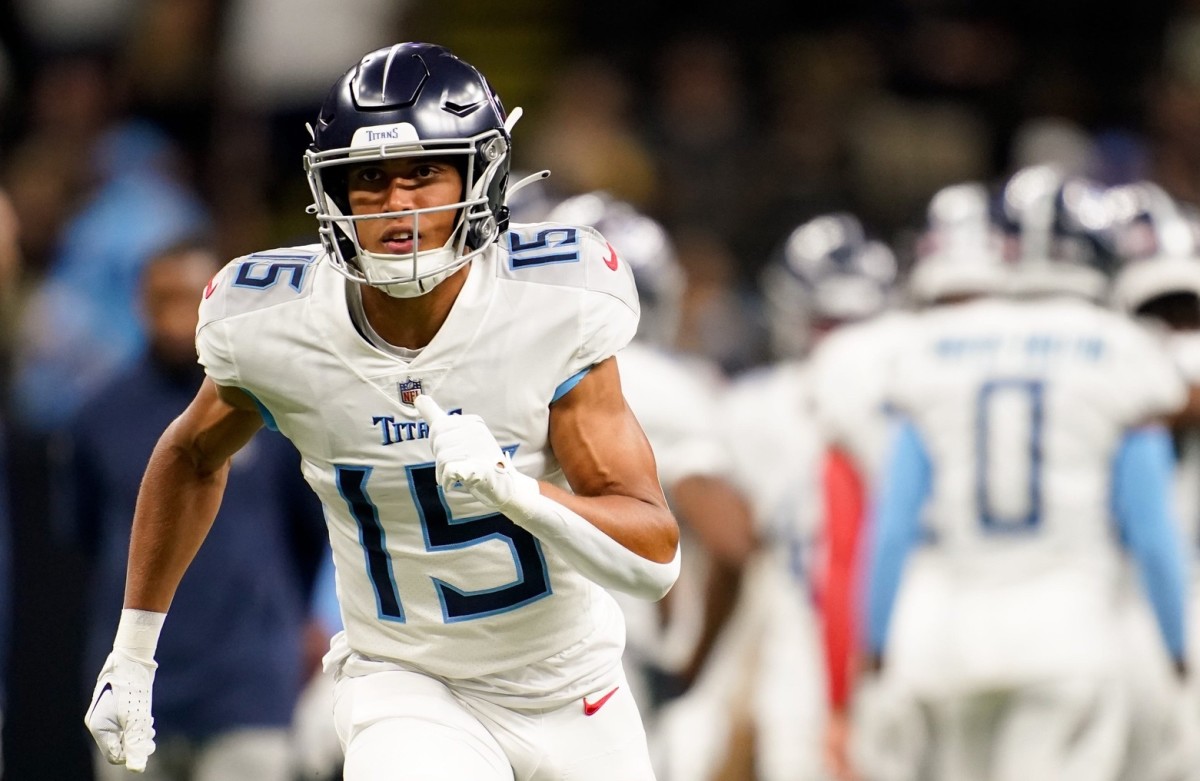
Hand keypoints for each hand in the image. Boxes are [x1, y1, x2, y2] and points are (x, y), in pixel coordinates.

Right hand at [85, 651, 156, 771]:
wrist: (133, 659)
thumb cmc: (133, 688)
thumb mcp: (136, 719)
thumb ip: (136, 744)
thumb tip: (137, 768)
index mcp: (98, 727)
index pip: (114, 754)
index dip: (132, 754)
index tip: (150, 746)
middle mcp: (98, 722)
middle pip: (118, 745)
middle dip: (136, 742)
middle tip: (151, 735)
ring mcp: (105, 714)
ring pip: (122, 734)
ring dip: (138, 733)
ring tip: (149, 726)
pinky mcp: (114, 707)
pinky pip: (123, 724)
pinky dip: (135, 724)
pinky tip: (146, 718)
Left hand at [414, 394, 538, 512]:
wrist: (503, 486)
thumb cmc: (477, 460)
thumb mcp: (458, 434)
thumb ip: (436, 416)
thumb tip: (418, 397)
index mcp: (473, 422)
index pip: (438, 427)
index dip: (437, 444)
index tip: (450, 452)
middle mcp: (478, 432)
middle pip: (438, 443)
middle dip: (439, 459)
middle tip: (453, 466)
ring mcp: (481, 450)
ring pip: (441, 459)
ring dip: (442, 473)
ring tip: (456, 476)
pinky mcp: (480, 469)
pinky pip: (450, 470)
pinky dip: (446, 480)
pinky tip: (451, 484)